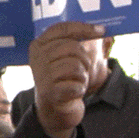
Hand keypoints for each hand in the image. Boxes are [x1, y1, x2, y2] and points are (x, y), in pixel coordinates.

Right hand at [30, 22, 103, 137]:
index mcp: (38, 45)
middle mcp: (37, 58)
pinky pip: (76, 84)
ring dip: (83, 76)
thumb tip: (101, 29)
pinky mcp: (50, 92)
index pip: (62, 29)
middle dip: (85, 59)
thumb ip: (75, 41)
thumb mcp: (64, 58)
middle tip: (83, 70)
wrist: (54, 109)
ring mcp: (42, 75)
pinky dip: (81, 89)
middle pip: (72, 47)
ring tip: (76, 82)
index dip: (84, 28)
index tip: (102, 30)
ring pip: (75, 66)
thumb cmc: (63, 79)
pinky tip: (74, 92)